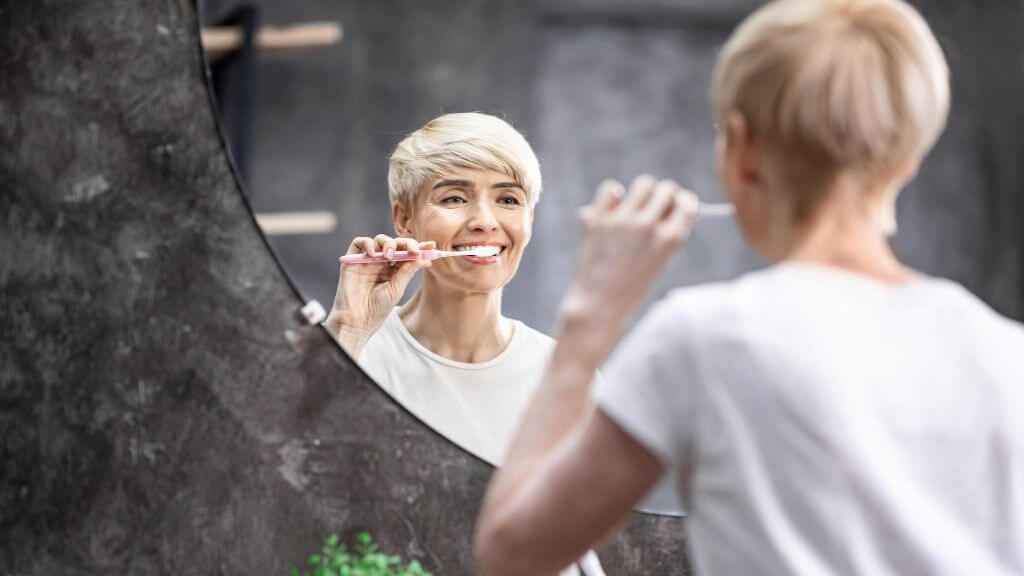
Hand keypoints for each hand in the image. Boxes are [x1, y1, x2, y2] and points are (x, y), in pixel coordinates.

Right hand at [324, 234, 434, 356]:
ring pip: (379, 240)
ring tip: (389, 255)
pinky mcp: (352, 260)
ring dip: (388, 243)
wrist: (358, 320)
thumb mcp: (397, 288)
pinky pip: (359, 243)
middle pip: (395, 244)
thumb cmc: (378, 308)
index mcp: (394, 270)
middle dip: (406, 243)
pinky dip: (367, 243)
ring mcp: (367, 260)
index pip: (407, 254)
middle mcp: (381, 263)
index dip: (418, 247)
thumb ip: (408, 271)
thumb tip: (424, 258)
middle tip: (413, 250)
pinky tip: (373, 253)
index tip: (431, 245)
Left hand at [564, 175, 696, 326]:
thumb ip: (667, 232)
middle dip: (664, 195)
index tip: (675, 207)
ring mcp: (624, 221)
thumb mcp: (661, 261)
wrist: (600, 304)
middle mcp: (650, 226)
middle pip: (666, 188)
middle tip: (654, 208)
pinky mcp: (600, 220)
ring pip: (643, 184)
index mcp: (671, 238)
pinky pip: (611, 188)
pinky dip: (613, 193)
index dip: (682, 202)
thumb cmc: (633, 286)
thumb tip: (667, 200)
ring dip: (642, 192)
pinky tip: (613, 206)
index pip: (687, 201)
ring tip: (636, 205)